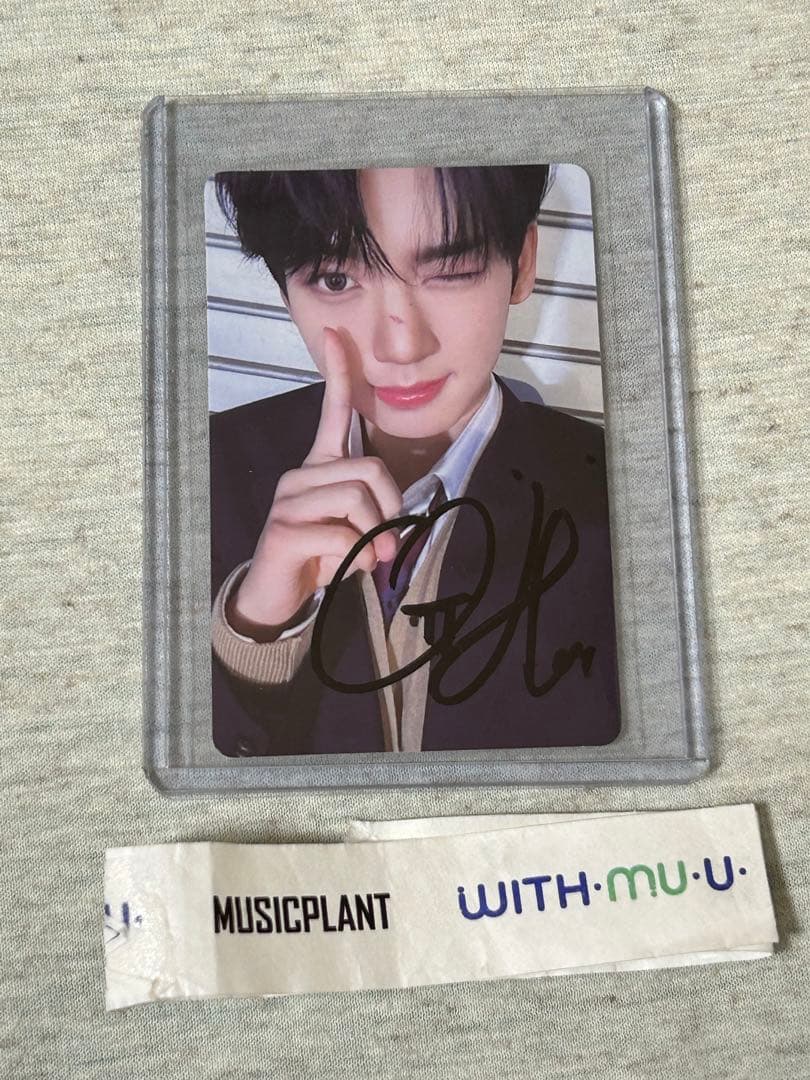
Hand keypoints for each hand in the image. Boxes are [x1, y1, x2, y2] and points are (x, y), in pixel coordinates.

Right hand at [228, 326, 401, 639]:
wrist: (276, 595)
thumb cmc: (318, 556)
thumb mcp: (352, 530)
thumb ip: (375, 519)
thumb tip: (393, 536)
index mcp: (319, 467)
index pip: (332, 412)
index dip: (338, 374)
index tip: (335, 333)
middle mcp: (301, 475)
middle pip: (369, 470)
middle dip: (390, 510)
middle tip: (390, 543)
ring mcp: (289, 500)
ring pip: (357, 500)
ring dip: (375, 537)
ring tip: (369, 558)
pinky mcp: (284, 530)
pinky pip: (341, 535)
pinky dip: (357, 557)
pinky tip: (348, 567)